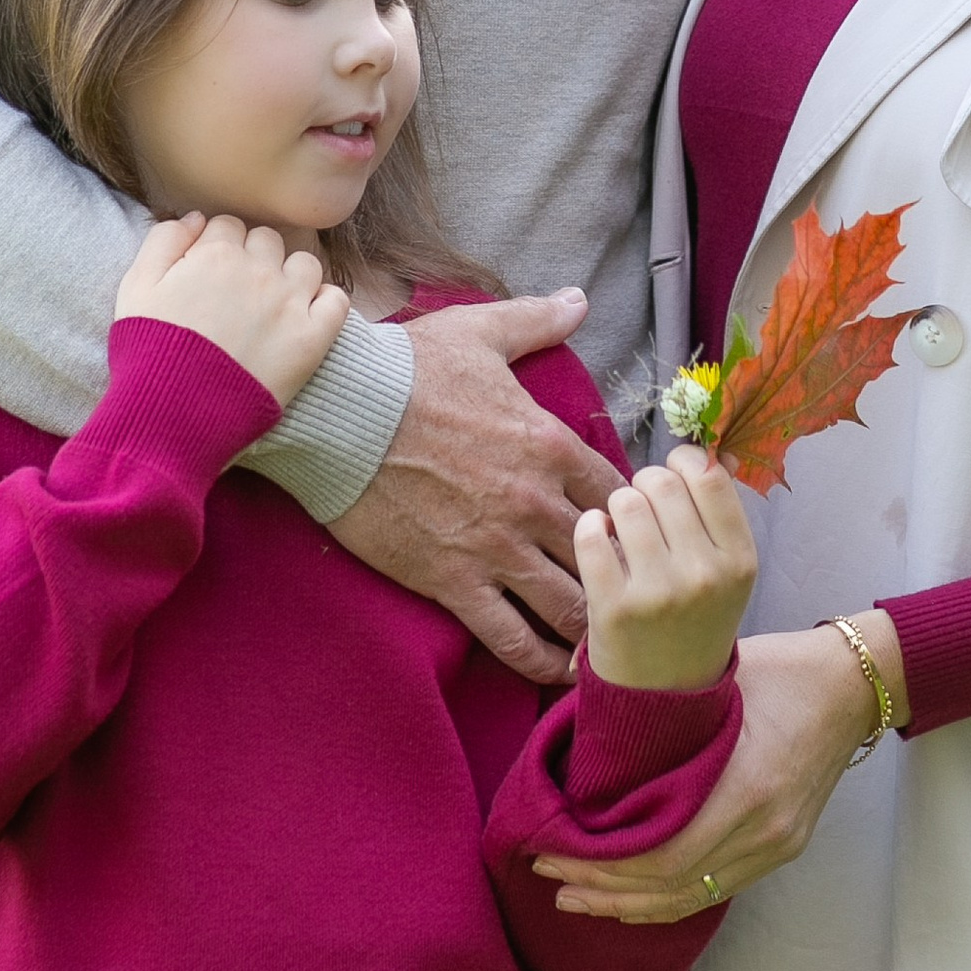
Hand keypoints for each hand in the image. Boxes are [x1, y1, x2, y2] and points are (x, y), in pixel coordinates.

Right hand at [115, 213, 348, 408]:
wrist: (173, 415)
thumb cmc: (149, 352)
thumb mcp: (135, 288)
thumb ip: (163, 241)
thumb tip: (196, 218)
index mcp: (214, 254)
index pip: (228, 226)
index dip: (217, 247)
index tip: (210, 273)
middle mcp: (257, 270)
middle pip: (267, 240)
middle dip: (253, 258)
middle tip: (238, 293)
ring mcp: (289, 303)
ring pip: (305, 263)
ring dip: (291, 276)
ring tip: (273, 305)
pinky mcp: (312, 338)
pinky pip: (336, 300)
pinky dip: (325, 303)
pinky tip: (305, 318)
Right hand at [327, 291, 620, 684]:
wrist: (336, 412)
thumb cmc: (406, 368)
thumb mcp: (479, 332)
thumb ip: (536, 320)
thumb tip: (578, 300)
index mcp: (548, 442)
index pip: (620, 493)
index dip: (634, 516)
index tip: (633, 531)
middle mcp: (535, 500)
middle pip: (607, 555)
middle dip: (623, 575)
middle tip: (629, 594)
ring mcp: (497, 546)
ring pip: (572, 605)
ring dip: (594, 625)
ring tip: (606, 642)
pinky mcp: (454, 582)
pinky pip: (512, 637)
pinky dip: (541, 661)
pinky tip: (556, 670)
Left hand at [532, 613, 907, 920]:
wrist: (854, 686)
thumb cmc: (781, 669)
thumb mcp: (715, 674)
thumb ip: (652, 700)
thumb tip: (575, 693)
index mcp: (747, 788)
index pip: (662, 855)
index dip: (602, 864)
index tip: (553, 846)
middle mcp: (765, 830)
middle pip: (671, 887)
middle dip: (603, 888)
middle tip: (549, 871)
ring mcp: (777, 846)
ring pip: (692, 899)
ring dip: (630, 903)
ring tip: (577, 895)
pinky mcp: (781, 849)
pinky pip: (716, 889)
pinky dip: (668, 898)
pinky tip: (630, 896)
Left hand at [577, 449, 756, 692]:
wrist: (664, 702)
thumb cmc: (694, 623)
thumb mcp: (727, 573)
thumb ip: (722, 514)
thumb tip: (718, 450)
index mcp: (740, 560)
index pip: (709, 475)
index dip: (684, 465)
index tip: (673, 479)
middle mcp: (705, 574)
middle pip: (663, 482)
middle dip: (645, 485)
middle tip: (642, 509)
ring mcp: (658, 592)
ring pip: (625, 501)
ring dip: (617, 507)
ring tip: (621, 530)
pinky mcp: (612, 608)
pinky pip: (591, 534)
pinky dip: (589, 528)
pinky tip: (597, 542)